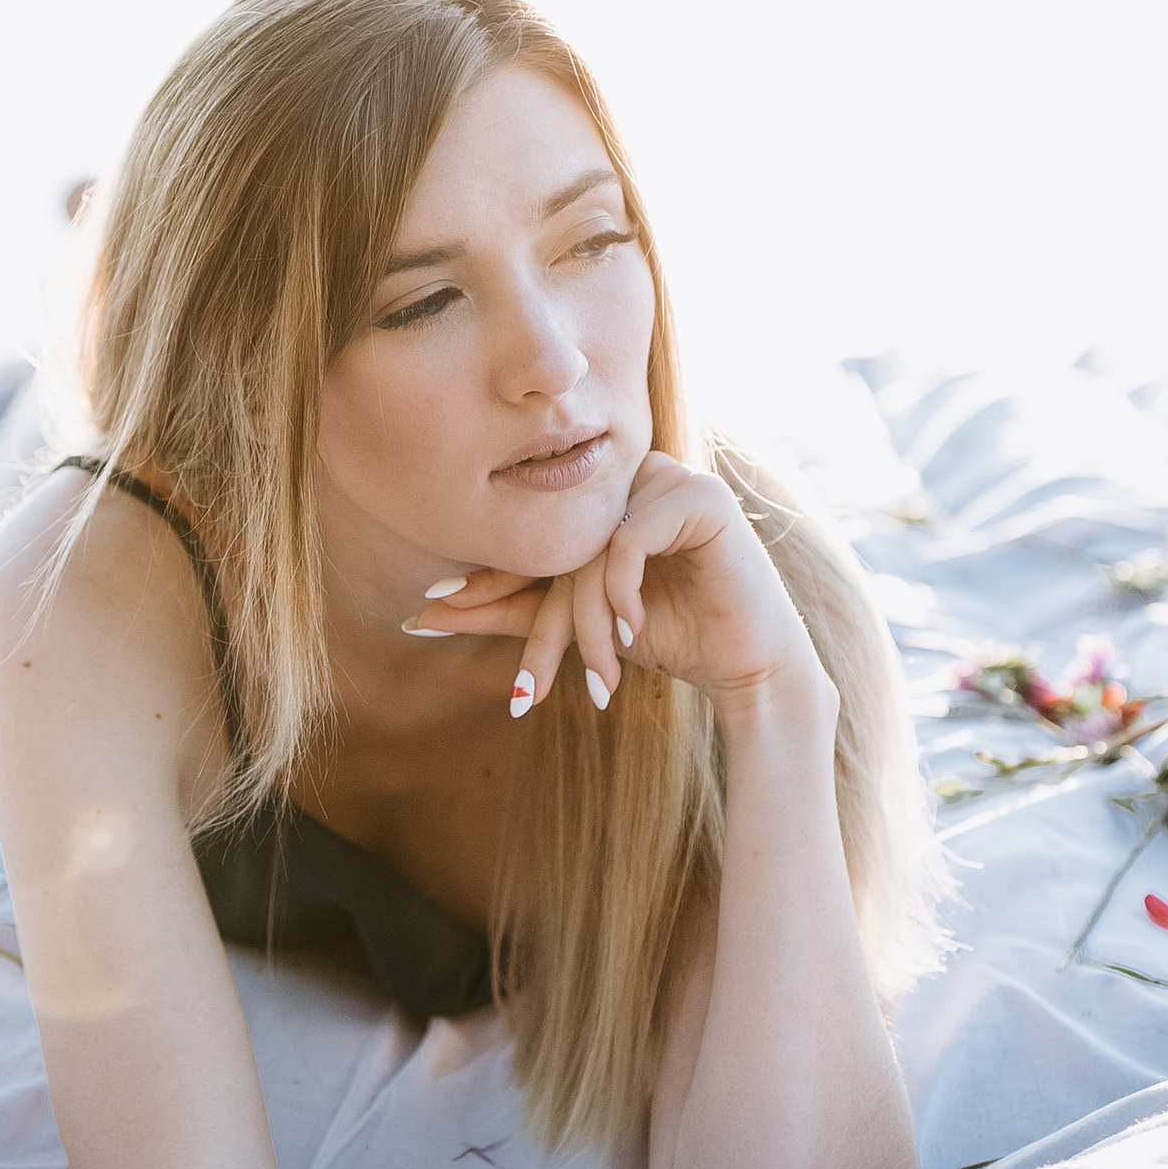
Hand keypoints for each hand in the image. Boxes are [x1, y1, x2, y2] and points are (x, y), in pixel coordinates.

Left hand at [418, 451, 831, 724]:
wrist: (747, 665)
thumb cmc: (671, 637)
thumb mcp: (578, 625)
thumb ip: (507, 612)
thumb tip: (421, 611)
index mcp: (603, 497)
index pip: (536, 537)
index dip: (488, 581)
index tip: (430, 613)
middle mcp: (632, 476)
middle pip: (560, 548)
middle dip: (545, 630)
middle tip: (523, 691)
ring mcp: (669, 479)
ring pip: (592, 550)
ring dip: (591, 624)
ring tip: (602, 678)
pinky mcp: (702, 498)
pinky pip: (628, 540)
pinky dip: (624, 592)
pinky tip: (634, 631)